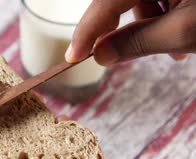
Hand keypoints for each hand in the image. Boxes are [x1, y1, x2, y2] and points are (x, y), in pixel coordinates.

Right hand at [66, 0, 195, 64]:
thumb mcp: (183, 32)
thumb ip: (138, 41)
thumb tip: (100, 54)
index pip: (106, 1)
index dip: (87, 30)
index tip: (73, 56)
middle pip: (116, 1)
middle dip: (118, 30)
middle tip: (113, 56)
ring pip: (135, 1)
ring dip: (144, 28)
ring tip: (173, 51)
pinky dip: (160, 19)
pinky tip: (176, 36)